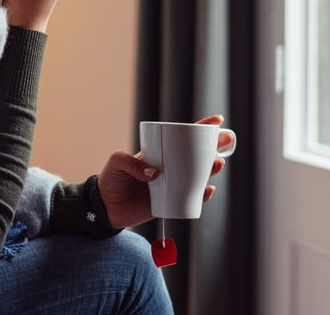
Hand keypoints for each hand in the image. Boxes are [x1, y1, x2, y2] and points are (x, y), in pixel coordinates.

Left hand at [98, 114, 233, 229]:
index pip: (182, 137)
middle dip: (215, 147)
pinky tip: (208, 189)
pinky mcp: (170, 203)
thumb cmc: (111, 180)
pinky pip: (191, 198)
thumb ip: (131, 164)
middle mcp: (170, 167)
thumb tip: (155, 173)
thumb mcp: (117, 162)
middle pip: (197, 156)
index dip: (201, 129)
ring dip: (211, 169)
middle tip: (225, 142)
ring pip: (198, 176)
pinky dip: (202, 195)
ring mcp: (172, 185)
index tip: (217, 121)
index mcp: (160, 153)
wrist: (104, 207)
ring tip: (217, 164)